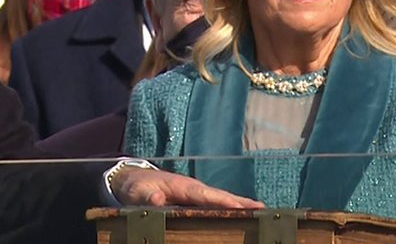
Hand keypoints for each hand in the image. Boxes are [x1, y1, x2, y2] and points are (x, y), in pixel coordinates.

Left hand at [113, 167, 264, 207]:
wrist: (132, 180)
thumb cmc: (135, 187)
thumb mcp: (135, 193)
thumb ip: (145, 198)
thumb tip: (156, 200)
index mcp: (181, 186)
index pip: (204, 194)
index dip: (222, 201)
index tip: (241, 206)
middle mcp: (193, 188)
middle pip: (220, 196)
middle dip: (240, 202)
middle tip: (263, 210)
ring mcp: (195, 194)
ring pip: (221, 200)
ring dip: (240, 205)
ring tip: (261, 214)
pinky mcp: (195, 200)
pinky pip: (215, 204)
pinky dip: (231, 208)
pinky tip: (244, 216)